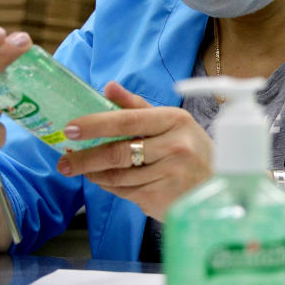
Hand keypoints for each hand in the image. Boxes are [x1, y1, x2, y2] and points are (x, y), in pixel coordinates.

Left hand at [56, 81, 213, 220]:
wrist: (220, 186)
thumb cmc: (191, 150)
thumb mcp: (172, 123)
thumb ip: (137, 107)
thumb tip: (107, 87)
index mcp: (175, 120)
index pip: (128, 120)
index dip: (96, 124)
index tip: (71, 129)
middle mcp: (174, 146)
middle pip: (118, 152)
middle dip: (85, 158)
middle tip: (64, 161)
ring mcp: (169, 174)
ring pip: (118, 176)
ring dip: (94, 174)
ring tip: (81, 170)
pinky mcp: (162, 197)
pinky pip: (125, 192)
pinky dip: (110, 187)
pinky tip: (104, 181)